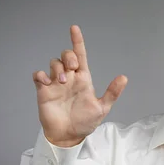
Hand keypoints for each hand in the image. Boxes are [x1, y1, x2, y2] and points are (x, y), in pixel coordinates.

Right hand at [33, 25, 127, 146]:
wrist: (68, 136)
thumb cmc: (84, 122)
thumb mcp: (101, 108)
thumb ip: (112, 93)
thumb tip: (124, 78)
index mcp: (83, 79)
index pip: (81, 55)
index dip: (77, 41)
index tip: (74, 28)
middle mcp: (69, 78)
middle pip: (67, 56)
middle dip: (69, 56)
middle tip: (73, 68)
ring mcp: (56, 84)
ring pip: (54, 63)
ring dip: (58, 68)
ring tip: (63, 81)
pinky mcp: (44, 91)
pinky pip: (39, 76)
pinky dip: (41, 75)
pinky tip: (47, 83)